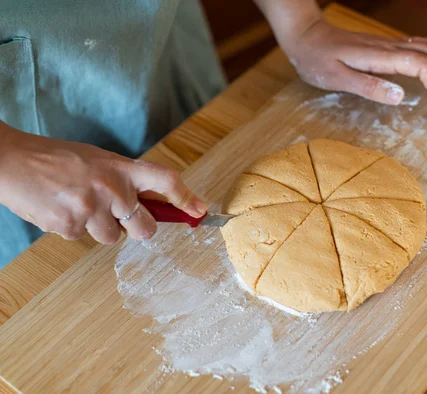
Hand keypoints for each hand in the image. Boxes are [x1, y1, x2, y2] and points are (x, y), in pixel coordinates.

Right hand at [0, 125, 205, 243]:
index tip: (199, 210)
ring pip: (112, 238)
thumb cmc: (57, 159)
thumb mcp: (98, 160)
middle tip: (121, 217)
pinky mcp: (68, 226)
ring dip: (100, 227)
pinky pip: (82, 238)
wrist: (11, 161)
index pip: (165, 181)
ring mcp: (90, 209)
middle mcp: (111, 188)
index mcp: (120, 168)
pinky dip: (73, 228)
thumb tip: (150, 203)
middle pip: (145, 228)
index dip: (186, 198)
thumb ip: (125, 180)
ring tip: (78, 205)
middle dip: (137, 228)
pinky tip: (59, 208)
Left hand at [283, 19, 426, 113]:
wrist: (305, 36)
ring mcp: (390, 44)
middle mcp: (391, 47)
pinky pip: (420, 44)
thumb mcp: (336, 78)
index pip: (422, 67)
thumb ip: (368, 87)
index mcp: (382, 56)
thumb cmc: (317, 60)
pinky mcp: (386, 46)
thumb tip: (401, 97)